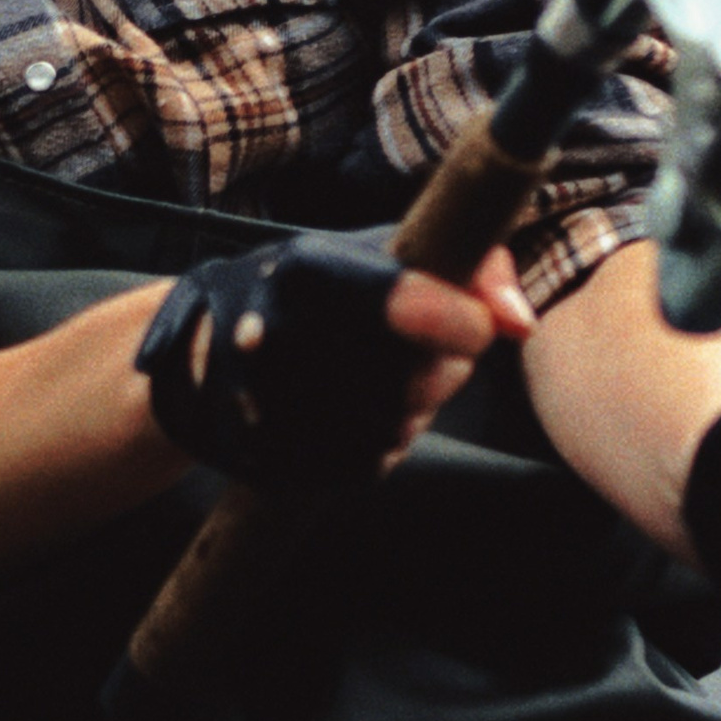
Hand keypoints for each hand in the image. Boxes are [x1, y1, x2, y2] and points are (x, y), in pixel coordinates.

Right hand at [138, 237, 532, 488]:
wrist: (201, 347)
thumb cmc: (315, 290)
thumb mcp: (379, 252)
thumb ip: (468, 267)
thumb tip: (518, 322)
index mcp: (303, 269)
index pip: (404, 303)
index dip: (460, 322)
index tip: (477, 329)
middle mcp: (271, 334)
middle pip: (407, 382)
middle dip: (440, 373)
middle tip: (428, 355)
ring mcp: (261, 405)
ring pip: (389, 431)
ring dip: (410, 412)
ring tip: (386, 381)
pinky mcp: (262, 459)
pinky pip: (359, 467)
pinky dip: (377, 447)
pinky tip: (359, 415)